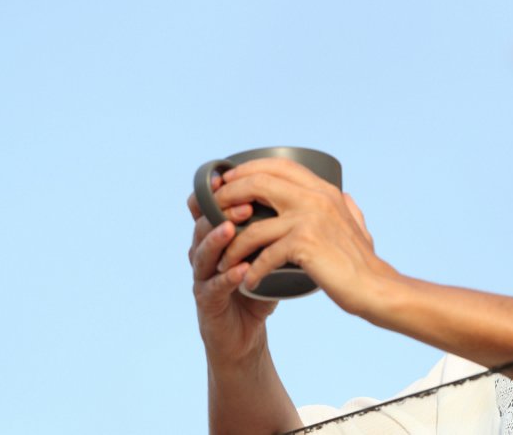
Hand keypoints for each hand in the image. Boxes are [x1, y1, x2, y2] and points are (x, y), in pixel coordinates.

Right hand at [187, 178, 277, 364]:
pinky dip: (226, 277)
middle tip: (246, 203)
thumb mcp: (268, 255)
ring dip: (218, 239)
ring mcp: (202, 277)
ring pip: (202, 253)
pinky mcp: (206, 303)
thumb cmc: (258, 290)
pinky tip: (239, 270)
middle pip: (203, 224)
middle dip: (222, 211)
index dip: (220, 193)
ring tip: (233, 229)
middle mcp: (204, 253)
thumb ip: (279, 228)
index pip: (211, 207)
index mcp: (217, 237)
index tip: (238, 178)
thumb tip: (310, 197)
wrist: (245, 336)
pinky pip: (213, 287)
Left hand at [210, 157, 395, 316]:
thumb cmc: (363, 263)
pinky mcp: (304, 244)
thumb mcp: (358, 225)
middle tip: (212, 213)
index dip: (246, 170)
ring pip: (253, 224)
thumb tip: (345, 197)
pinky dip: (251, 271)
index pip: (278, 165)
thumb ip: (348, 208)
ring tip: (223, 261)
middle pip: (258, 183)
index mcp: (324, 190)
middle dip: (228, 196)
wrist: (375, 288)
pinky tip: (247, 282)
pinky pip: (264, 254)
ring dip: (232, 245)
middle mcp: (316, 198)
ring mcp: (310, 219)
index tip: (226, 183)